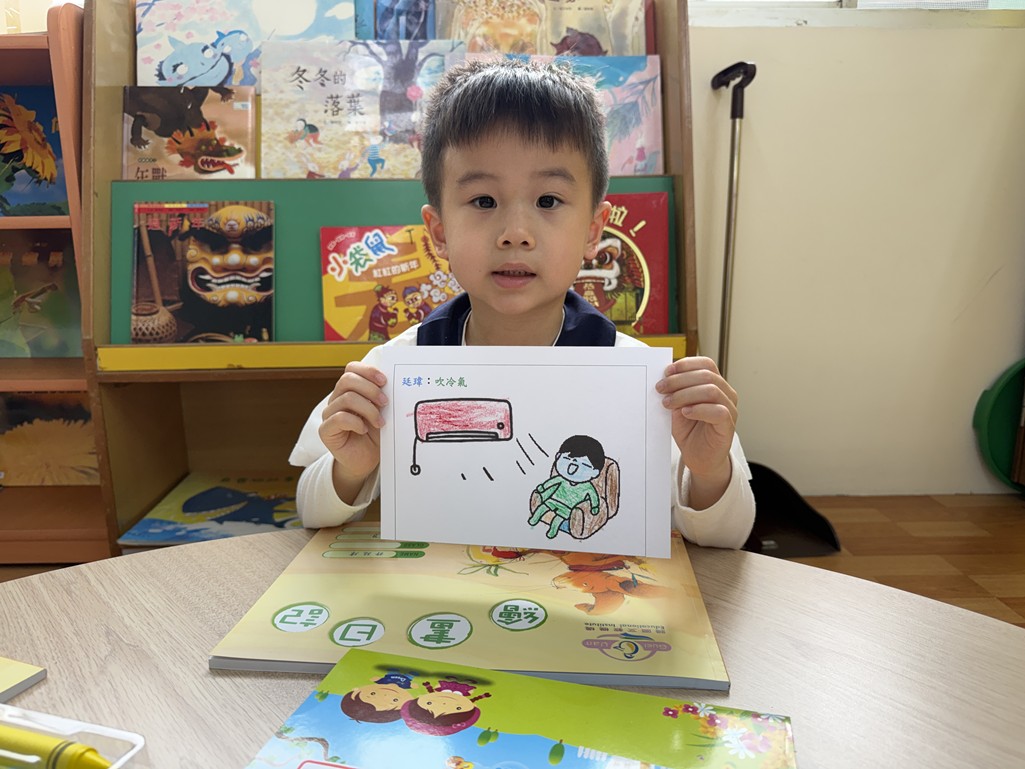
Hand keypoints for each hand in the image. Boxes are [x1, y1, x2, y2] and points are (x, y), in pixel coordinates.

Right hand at [319, 361, 387, 501]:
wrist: (366, 460)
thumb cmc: (375, 434)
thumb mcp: (382, 412)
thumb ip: (382, 397)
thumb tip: (393, 383)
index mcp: (350, 390)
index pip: (351, 369)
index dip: (367, 371)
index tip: (385, 380)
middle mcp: (337, 398)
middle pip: (347, 380)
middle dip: (370, 389)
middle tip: (385, 402)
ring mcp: (329, 413)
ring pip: (346, 398)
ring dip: (368, 409)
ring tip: (380, 422)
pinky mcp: (326, 430)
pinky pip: (339, 418)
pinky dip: (356, 422)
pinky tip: (364, 430)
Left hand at [656, 356, 736, 497]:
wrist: (698, 458)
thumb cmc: (690, 431)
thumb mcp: (677, 408)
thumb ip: (675, 393)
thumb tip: (664, 379)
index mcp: (715, 385)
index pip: (706, 364)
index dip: (686, 364)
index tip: (666, 371)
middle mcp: (726, 394)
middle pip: (706, 375)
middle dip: (679, 380)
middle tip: (661, 388)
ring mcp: (730, 409)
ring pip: (711, 390)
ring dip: (685, 394)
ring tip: (668, 403)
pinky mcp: (728, 425)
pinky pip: (719, 411)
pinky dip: (699, 409)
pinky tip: (685, 412)